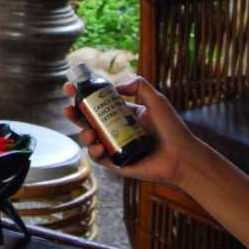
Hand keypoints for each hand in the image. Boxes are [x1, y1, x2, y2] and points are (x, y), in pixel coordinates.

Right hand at [61, 76, 199, 185]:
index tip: (70, 87)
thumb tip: (114, 87)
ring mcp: (115, 146)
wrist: (182, 156)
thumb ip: (139, 85)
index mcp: (124, 114)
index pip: (99, 103)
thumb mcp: (156, 100)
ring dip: (83, 134)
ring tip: (89, 133)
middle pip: (89, 120)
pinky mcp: (116, 163)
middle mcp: (116, 129)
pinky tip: (98, 147)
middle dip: (74, 114)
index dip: (83, 95)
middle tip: (67, 109)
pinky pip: (98, 157)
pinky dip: (94, 152)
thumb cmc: (172, 129)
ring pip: (90, 139)